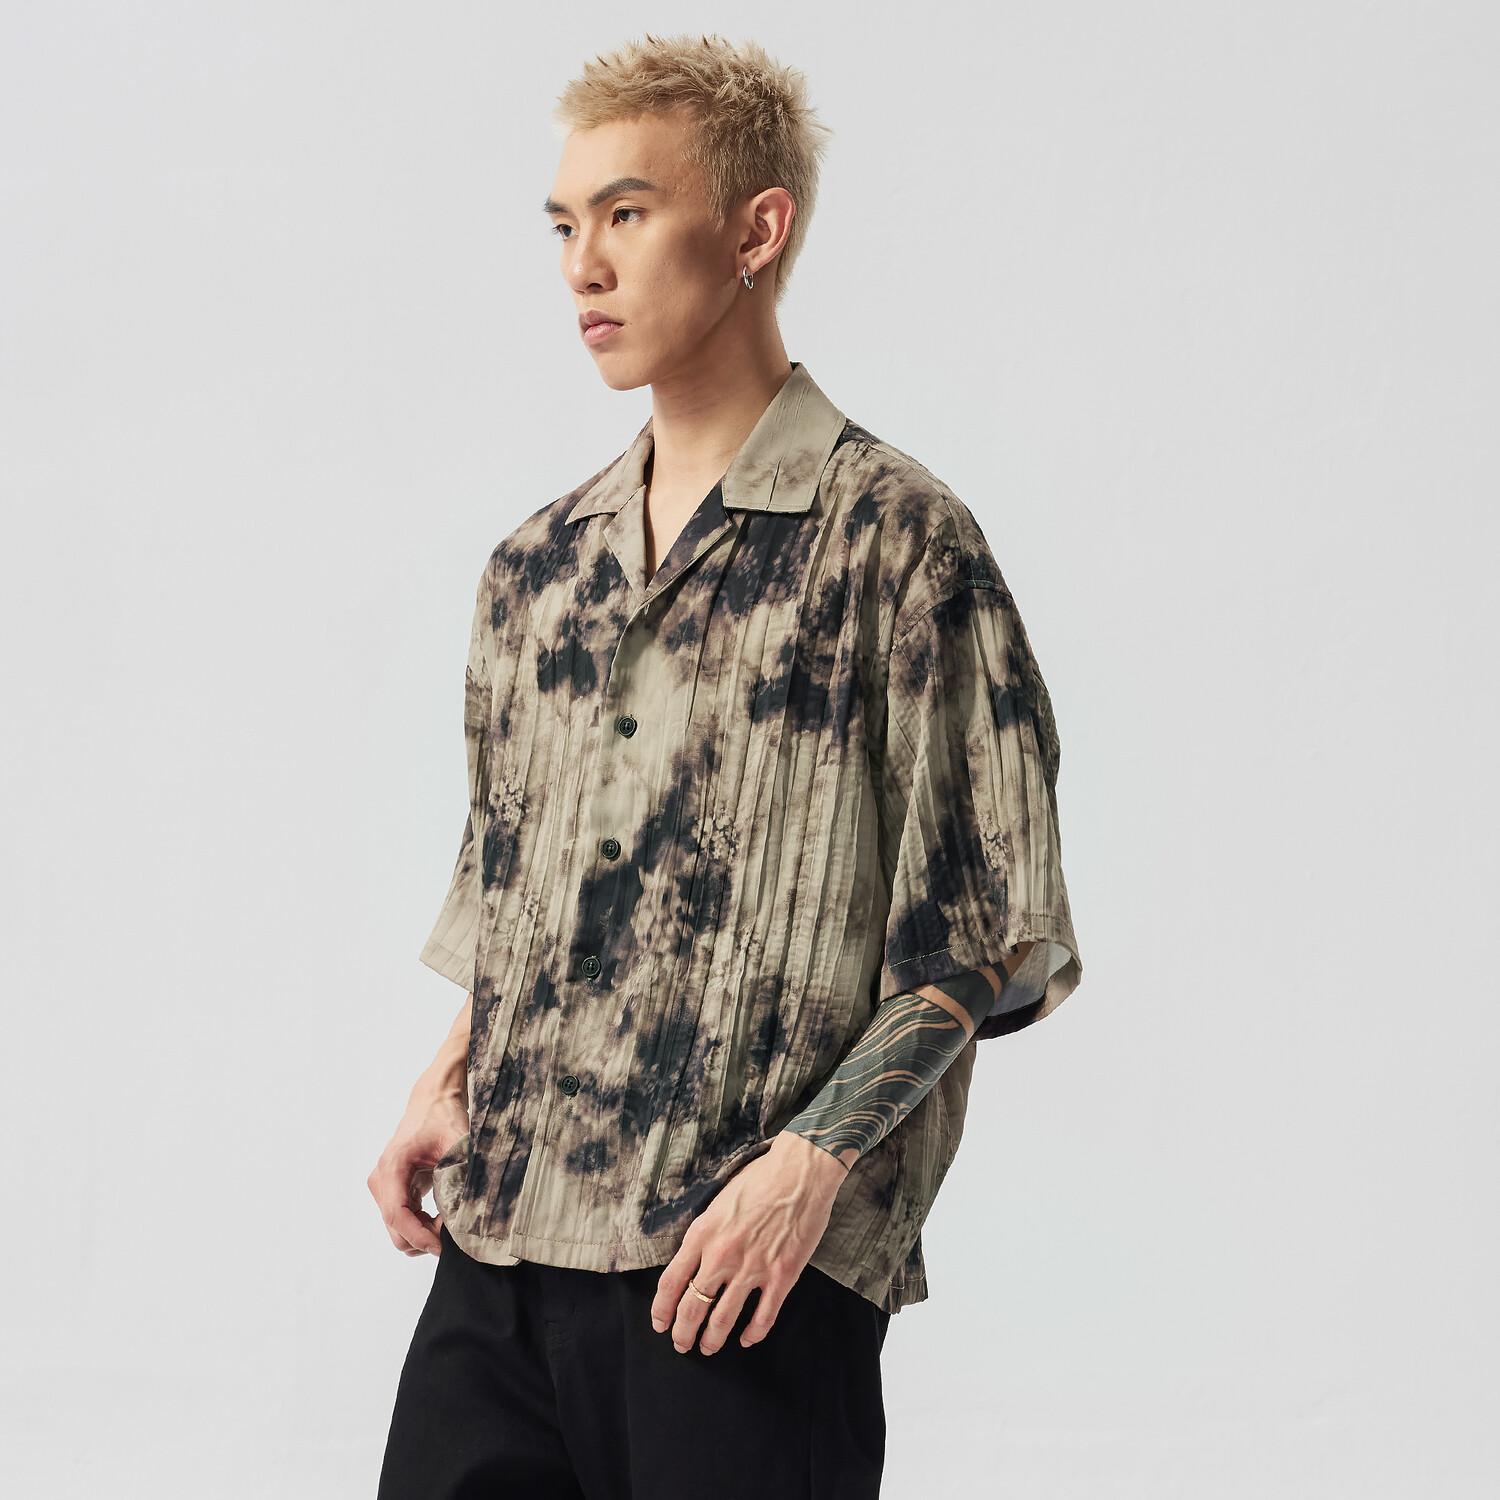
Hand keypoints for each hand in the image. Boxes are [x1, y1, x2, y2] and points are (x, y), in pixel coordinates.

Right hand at [368, 1088, 468, 1256]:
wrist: (432, 1100)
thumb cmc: (443, 1117)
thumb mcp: (457, 1144)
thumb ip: (461, 1176)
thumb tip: (471, 1213)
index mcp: (392, 1167)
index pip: (397, 1214)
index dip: (419, 1236)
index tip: (442, 1247)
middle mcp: (381, 1179)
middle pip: (395, 1228)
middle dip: (424, 1237)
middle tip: (453, 1231)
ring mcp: (383, 1186)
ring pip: (398, 1228)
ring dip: (422, 1233)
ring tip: (449, 1220)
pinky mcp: (391, 1190)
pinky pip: (402, 1220)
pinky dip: (421, 1226)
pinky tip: (441, 1217)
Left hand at [650, 1131, 849, 1355]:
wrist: (800, 1172)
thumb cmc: (760, 1179)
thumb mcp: (718, 1203)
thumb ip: (704, 1234)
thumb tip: (693, 1262)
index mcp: (702, 1234)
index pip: (671, 1282)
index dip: (662, 1309)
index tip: (660, 1324)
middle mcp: (722, 1255)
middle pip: (692, 1307)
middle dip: (683, 1333)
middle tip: (682, 1344)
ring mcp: (753, 1268)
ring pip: (723, 1318)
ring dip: (713, 1339)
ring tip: (708, 1347)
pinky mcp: (782, 1275)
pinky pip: (763, 1317)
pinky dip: (752, 1334)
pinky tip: (746, 1339)